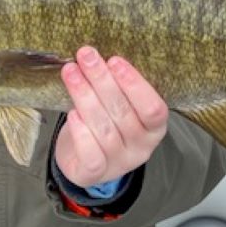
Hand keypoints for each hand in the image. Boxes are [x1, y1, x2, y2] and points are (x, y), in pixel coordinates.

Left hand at [54, 46, 168, 187]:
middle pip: (123, 113)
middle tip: (85, 55)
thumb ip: (118, 85)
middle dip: (102, 80)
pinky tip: (72, 113)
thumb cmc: (105, 122)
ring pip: (104, 129)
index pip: (154, 108)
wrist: (85, 160)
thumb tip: (100, 52)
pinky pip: (90, 154)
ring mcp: (119, 163)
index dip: (135, 84)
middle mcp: (141, 148)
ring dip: (85, 97)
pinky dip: (81, 132)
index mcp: (154, 128)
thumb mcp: (120, 105)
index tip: (114, 60)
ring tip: (70, 72)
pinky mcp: (94, 174)